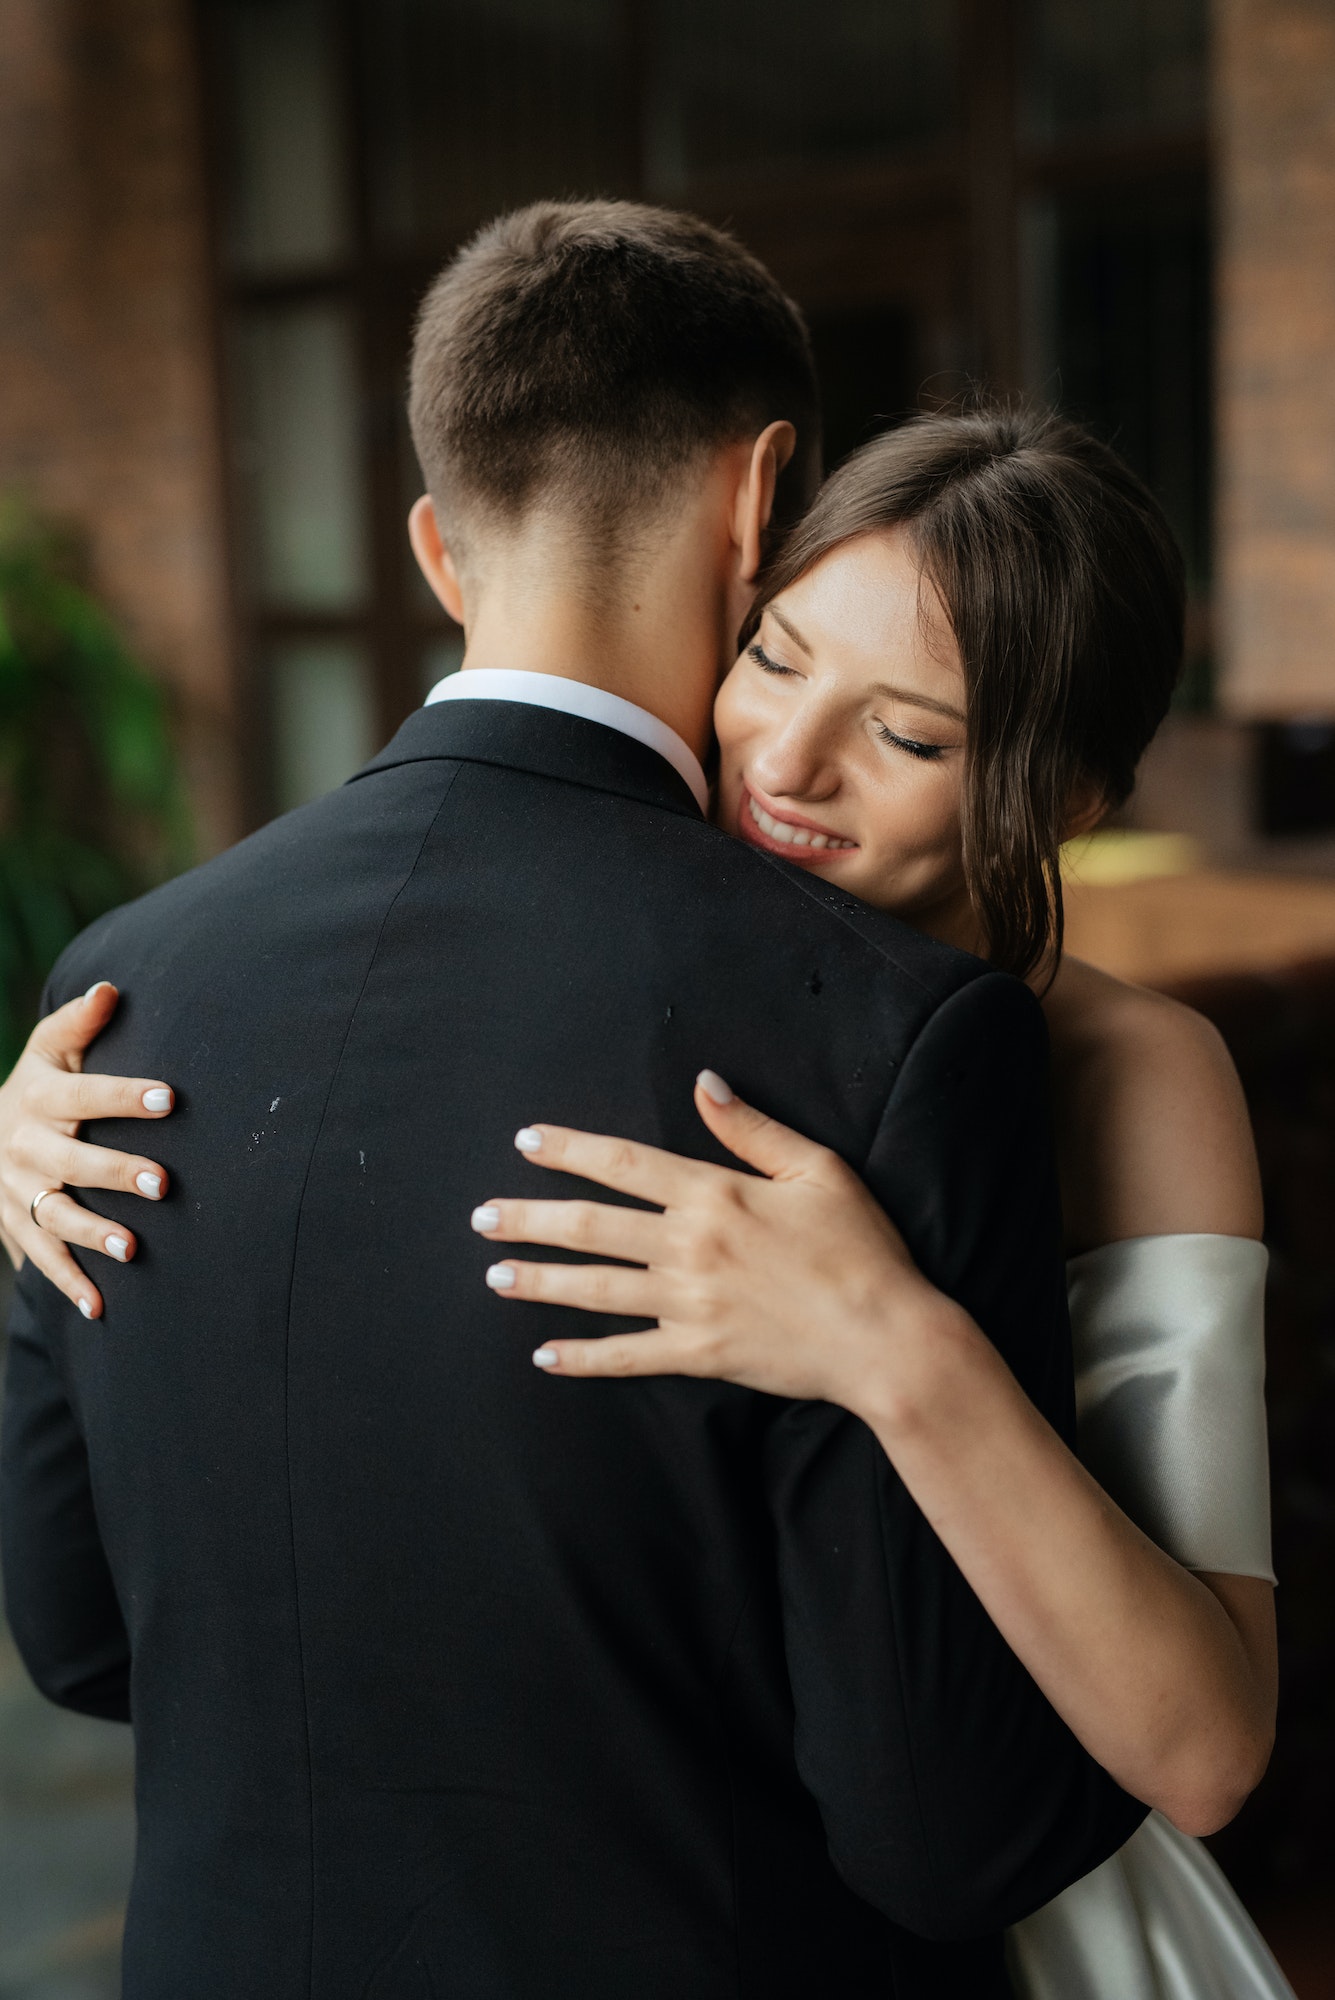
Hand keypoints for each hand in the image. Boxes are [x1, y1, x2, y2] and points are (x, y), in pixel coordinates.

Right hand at [0, 982, 173, 1319]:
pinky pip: (42, 1256)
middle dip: (116, 1172)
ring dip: (94, 1234)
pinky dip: (68, 1283)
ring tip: (133, 1250)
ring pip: (56, 1214)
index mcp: (38, 1097)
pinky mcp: (15, 1225)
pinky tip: (100, 1307)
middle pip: (72, 1160)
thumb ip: (79, 1022)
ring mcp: (17, 1190)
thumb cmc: (38, 1084)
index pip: (85, 1094)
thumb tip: (110, 988)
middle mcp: (24, 1145)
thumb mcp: (49, 1048)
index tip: (170, 1097)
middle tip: (165, 1183)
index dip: (125, 1095)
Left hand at [471, 1071, 963, 1420]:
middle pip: (591, 1226)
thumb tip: (703, 1083)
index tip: (526, 1142)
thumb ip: (751, 1128)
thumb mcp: (817, 1169)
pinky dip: (582, 1358)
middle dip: (529, 1219)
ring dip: (539, 1280)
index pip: (623, 1163)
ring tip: (495, 1274)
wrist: (886, 1337)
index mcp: (715, 1194)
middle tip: (481, 1217)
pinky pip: (626, 1355)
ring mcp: (688, 1304)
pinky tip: (544, 1355)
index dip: (569, 1149)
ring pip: (595, 1289)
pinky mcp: (698, 1353)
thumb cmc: (861, 1248)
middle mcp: (689, 1246)